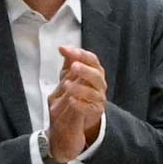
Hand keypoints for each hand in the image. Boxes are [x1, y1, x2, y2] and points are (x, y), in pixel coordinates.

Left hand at [43, 44, 108, 163]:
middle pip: (97, 75)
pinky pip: (89, 108)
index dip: (81, 54)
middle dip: (85, 70)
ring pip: (93, 92)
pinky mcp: (95, 112)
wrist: (80, 115)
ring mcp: (99, 98)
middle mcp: (100, 84)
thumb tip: (62, 48)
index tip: (67, 50)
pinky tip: (70, 100)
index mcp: (95, 71)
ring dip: (80, 88)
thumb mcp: (70, 75)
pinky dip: (80, 104)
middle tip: (74, 66)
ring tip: (67, 85)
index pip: (92, 60)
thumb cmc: (77, 90)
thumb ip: (68, 61)